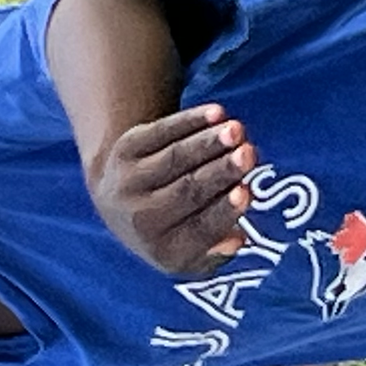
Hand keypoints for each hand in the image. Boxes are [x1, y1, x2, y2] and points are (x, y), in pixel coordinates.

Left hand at [98, 104, 258, 275]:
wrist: (117, 203)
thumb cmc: (174, 227)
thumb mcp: (195, 252)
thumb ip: (219, 249)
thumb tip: (237, 239)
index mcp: (165, 251)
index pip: (200, 230)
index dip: (224, 210)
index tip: (246, 192)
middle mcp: (141, 220)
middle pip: (187, 191)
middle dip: (221, 171)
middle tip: (248, 154)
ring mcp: (129, 183)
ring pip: (175, 158)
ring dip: (208, 142)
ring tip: (237, 130)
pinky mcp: (125, 150)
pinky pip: (162, 132)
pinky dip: (189, 122)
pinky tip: (216, 113)